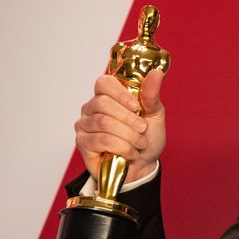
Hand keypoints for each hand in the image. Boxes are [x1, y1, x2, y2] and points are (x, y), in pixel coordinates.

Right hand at [74, 69, 166, 183]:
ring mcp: (85, 125)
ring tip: (140, 143)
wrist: (144, 165)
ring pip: (103, 123)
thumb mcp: (155, 115)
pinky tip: (130, 153)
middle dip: (128, 119)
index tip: (137, 107)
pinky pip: (101, 140)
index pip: (104, 83)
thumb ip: (151, 94)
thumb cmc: (146, 137)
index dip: (120, 94)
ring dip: (128, 135)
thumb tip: (156, 72)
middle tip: (143, 129)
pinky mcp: (83, 143)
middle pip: (103, 104)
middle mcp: (92, 107)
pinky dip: (122, 147)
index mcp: (109, 96)